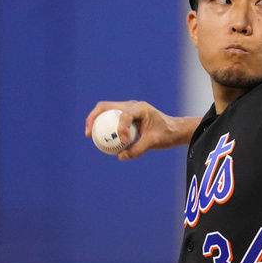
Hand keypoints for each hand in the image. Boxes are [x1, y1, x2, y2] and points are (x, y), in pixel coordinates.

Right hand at [85, 100, 199, 159]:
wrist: (173, 130)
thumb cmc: (166, 134)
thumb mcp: (154, 143)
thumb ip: (138, 150)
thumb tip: (120, 156)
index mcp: (140, 109)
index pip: (125, 115)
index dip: (120, 128)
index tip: (123, 141)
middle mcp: (131, 106)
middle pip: (106, 106)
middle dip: (94, 118)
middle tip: (88, 133)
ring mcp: (127, 109)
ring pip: (105, 111)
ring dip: (95, 121)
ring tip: (89, 134)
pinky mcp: (125, 116)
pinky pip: (110, 119)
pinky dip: (103, 126)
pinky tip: (99, 138)